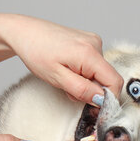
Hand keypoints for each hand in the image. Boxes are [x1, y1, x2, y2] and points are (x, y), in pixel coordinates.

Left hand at [0, 15, 123, 103]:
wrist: (24, 32)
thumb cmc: (35, 52)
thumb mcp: (57, 78)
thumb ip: (81, 90)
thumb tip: (101, 100)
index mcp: (90, 53)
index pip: (114, 82)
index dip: (108, 99)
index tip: (94, 108)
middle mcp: (96, 44)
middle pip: (107, 78)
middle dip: (92, 90)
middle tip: (69, 90)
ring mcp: (93, 41)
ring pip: (99, 72)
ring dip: (86, 82)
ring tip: (65, 77)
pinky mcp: (89, 41)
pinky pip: (94, 64)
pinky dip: (84, 72)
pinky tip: (67, 68)